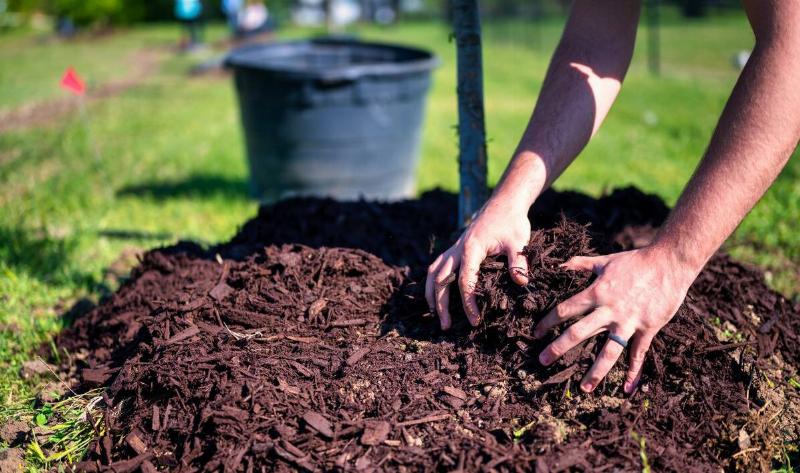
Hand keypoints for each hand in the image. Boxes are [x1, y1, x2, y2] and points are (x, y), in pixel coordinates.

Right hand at [426, 198, 530, 329]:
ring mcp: (454, 248)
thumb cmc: (512, 222)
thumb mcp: (518, 241)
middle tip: (445, 326)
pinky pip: (437, 266)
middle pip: (440, 280)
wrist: (504, 203)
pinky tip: (436, 294)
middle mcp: (457, 249)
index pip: (464, 281)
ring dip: (431, 294)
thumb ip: (519, 262)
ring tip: (434, 314)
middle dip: (441, 304)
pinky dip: (433, 282)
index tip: (474, 320)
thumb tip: (521, 282)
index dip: (468, 303)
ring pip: (433, 273)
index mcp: (471, 249)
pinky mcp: (455, 248)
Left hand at [533, 246, 697, 393]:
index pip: (565, 310)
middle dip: (558, 348)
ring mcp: (629, 322)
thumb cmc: (636, 261)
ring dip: (595, 371)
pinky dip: (633, 371)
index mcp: (596, 293)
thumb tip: (560, 264)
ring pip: (608, 351)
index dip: (548, 322)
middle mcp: (609, 310)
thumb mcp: (605, 260)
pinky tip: (627, 388)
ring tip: (585, 388)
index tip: (536, 333)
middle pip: (578, 333)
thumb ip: (581, 264)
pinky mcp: (648, 328)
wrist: (669, 263)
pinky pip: (638, 353)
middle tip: (543, 361)